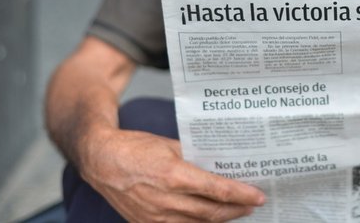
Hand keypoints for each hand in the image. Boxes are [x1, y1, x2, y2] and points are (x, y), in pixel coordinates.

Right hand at [82, 128, 264, 221]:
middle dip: (237, 209)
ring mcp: (156, 216)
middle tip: (253, 204)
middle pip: (211, 211)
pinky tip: (210, 220)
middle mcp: (166, 199)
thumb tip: (220, 165)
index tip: (258, 195)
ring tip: (237, 212)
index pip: (217, 190)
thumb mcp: (170, 145)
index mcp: (174, 174)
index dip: (241, 195)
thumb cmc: (136, 148)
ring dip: (221, 220)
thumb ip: (195, 157)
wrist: (101, 160)